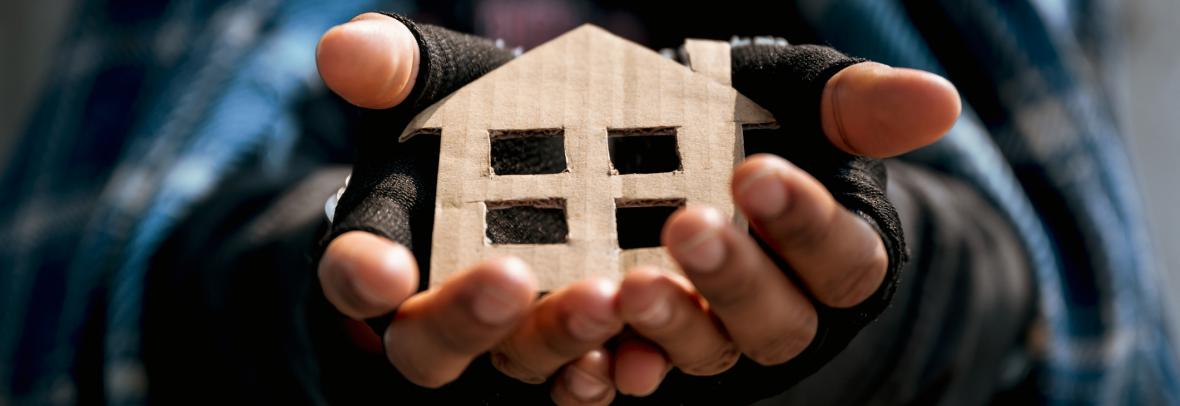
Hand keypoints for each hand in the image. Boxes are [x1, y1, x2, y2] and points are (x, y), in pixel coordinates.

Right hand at [317, 13, 623, 403]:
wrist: (552, 148)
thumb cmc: (471, 118)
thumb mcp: (431, 83)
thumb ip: (391, 68)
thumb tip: (343, 47)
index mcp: (384, 247)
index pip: (352, 272)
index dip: (361, 275)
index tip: (383, 270)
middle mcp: (436, 313)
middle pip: (430, 344)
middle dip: (466, 317)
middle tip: (510, 275)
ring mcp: (505, 341)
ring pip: (518, 361)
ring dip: (557, 338)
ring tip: (601, 298)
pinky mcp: (569, 354)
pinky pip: (580, 381)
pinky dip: (606, 372)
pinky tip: (634, 355)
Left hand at [611, 62, 960, 394]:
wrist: (687, 145)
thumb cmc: (764, 121)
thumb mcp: (810, 100)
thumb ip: (862, 108)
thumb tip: (938, 102)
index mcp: (838, 257)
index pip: (844, 262)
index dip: (804, 225)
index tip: (754, 173)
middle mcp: (785, 310)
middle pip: (778, 324)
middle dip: (734, 280)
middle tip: (686, 227)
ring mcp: (718, 336)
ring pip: (710, 355)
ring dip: (672, 328)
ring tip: (631, 286)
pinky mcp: (655, 347)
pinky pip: (641, 372)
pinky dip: (617, 369)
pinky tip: (595, 356)